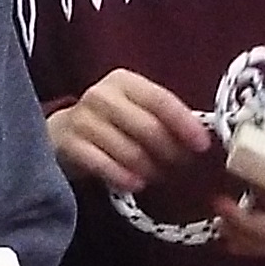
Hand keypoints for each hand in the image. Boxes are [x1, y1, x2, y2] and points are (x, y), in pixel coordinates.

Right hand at [45, 70, 208, 193]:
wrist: (62, 134)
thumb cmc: (110, 123)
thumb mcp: (135, 110)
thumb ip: (164, 119)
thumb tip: (200, 139)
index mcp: (124, 81)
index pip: (160, 100)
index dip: (184, 123)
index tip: (203, 145)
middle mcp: (101, 95)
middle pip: (147, 127)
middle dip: (169, 151)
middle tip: (181, 167)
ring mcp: (82, 119)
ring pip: (128, 149)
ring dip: (148, 168)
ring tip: (156, 176)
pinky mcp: (69, 144)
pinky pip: (103, 164)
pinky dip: (123, 177)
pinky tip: (135, 184)